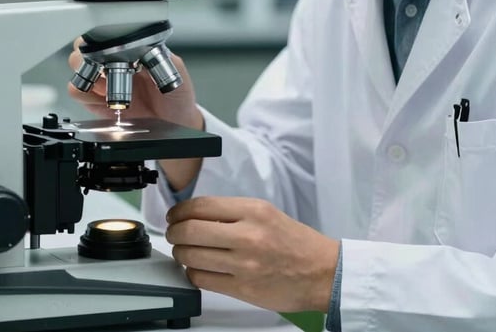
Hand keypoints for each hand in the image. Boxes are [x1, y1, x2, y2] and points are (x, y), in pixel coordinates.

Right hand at [67, 38, 202, 128]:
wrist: (174, 121)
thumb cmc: (175, 93)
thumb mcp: (175, 69)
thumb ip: (163, 56)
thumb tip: (146, 48)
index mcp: (130, 47)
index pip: (105, 32)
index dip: (103, 40)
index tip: (112, 51)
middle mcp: (112, 60)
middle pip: (83, 44)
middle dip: (90, 55)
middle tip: (107, 69)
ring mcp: (102, 79)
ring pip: (75, 65)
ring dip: (89, 75)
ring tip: (108, 87)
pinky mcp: (95, 100)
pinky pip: (77, 91)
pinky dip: (86, 94)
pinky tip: (104, 98)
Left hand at [166, 196, 339, 313]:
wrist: (321, 272)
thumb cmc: (294, 242)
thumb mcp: (265, 213)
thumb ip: (232, 212)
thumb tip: (195, 214)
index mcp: (253, 211)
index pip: (201, 206)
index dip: (180, 211)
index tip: (174, 215)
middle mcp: (247, 235)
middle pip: (190, 231)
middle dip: (174, 232)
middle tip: (174, 233)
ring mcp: (244, 264)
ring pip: (191, 256)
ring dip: (181, 253)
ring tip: (185, 251)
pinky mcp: (242, 288)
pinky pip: (202, 279)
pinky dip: (193, 272)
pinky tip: (198, 268)